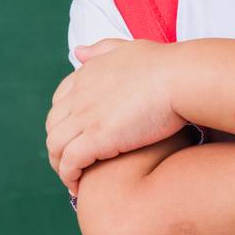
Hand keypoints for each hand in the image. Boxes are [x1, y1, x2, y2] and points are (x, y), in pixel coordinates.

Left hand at [45, 39, 185, 196]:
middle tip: (73, 164)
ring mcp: (86, 116)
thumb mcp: (128, 47)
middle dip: (58, 146)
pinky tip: (78, 187)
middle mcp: (79, 94)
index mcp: (87, 74)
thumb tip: (78, 52)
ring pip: (55, 147)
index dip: (64, 122)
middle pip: (53, 126)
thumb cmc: (166, 64)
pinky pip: (69, 162)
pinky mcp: (97, 138)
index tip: (76, 137)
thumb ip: (102, 50)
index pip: (60, 101)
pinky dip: (68, 176)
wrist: (181, 78)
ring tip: (73, 181)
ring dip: (60, 165)